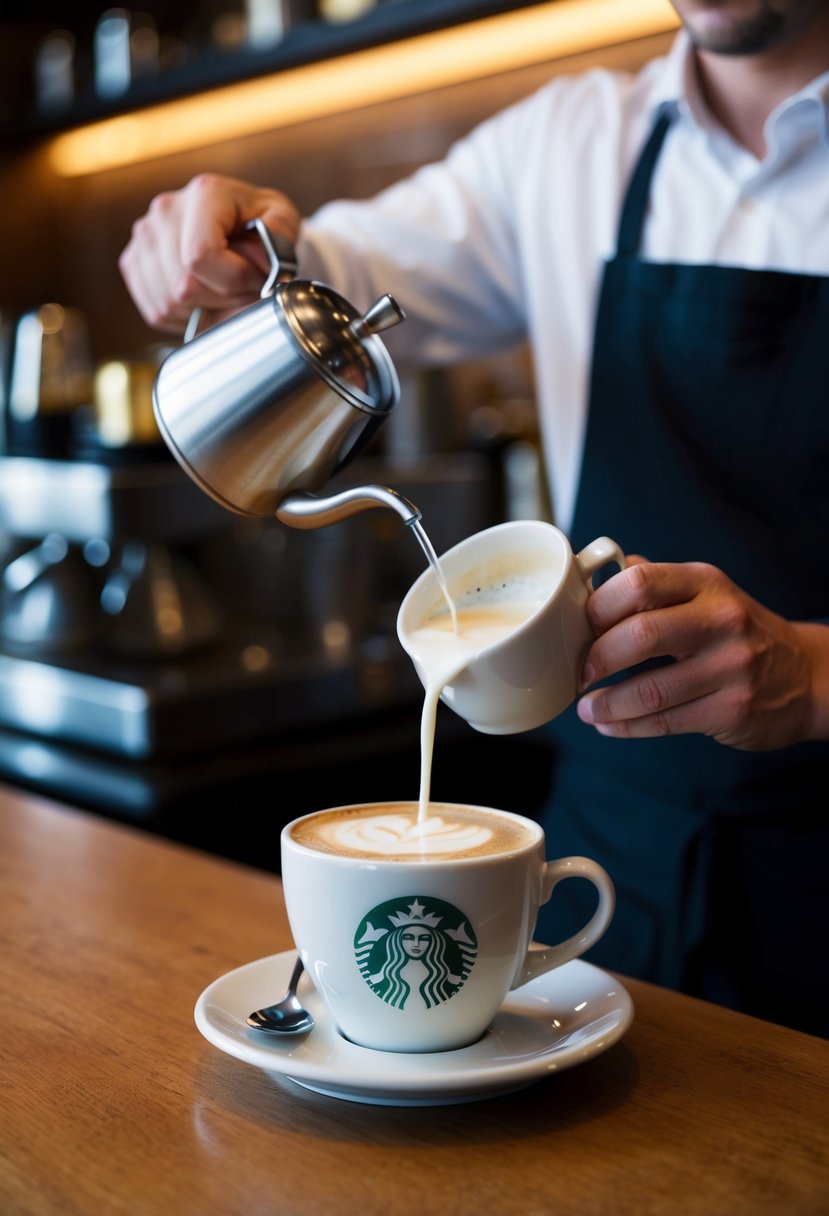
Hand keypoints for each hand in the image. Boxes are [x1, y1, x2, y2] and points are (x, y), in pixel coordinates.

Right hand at [119, 173, 301, 334]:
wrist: (234, 222)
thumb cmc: (259, 223)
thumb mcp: (283, 219)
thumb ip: (281, 232)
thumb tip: (266, 259)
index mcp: (204, 194)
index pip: (201, 256)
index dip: (234, 281)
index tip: (257, 281)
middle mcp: (165, 211)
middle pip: (185, 286)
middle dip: (224, 299)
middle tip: (245, 291)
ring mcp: (144, 237)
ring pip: (170, 303)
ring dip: (205, 310)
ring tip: (226, 293)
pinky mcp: (133, 263)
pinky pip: (157, 310)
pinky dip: (184, 317)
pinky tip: (205, 301)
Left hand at [576, 557, 828, 750]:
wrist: (803, 675)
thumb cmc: (733, 631)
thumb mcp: (703, 593)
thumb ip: (653, 584)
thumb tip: (590, 576)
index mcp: (705, 582)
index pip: (639, 581)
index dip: (599, 606)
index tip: (580, 626)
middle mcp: (722, 620)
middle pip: (641, 635)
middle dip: (597, 658)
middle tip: (581, 672)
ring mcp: (731, 667)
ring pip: (650, 690)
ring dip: (607, 703)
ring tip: (587, 709)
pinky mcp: (733, 710)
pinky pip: (665, 722)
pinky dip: (627, 727)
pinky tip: (609, 725)